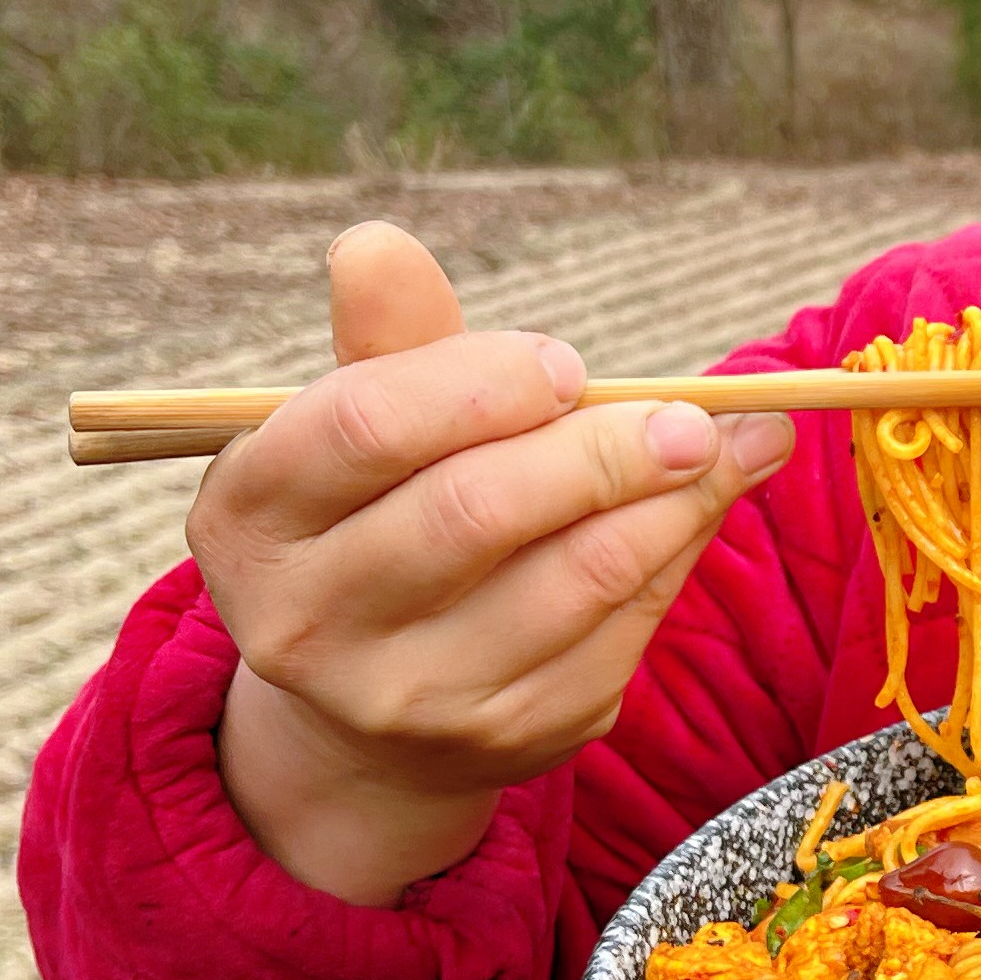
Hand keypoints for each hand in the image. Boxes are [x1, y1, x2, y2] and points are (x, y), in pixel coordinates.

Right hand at [192, 221, 794, 904]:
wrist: (372, 712)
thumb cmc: (379, 519)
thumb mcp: (361, 427)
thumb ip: (389, 338)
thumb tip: (375, 243)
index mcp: (251, 515)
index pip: (366, 425)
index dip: (483, 381)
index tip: (565, 364)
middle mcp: (309, 621)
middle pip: (476, 509)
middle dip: (602, 446)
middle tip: (690, 412)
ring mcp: (407, 695)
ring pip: (572, 577)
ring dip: (672, 499)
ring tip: (729, 443)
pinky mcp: (506, 736)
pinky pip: (621, 633)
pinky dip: (677, 555)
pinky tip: (704, 507)